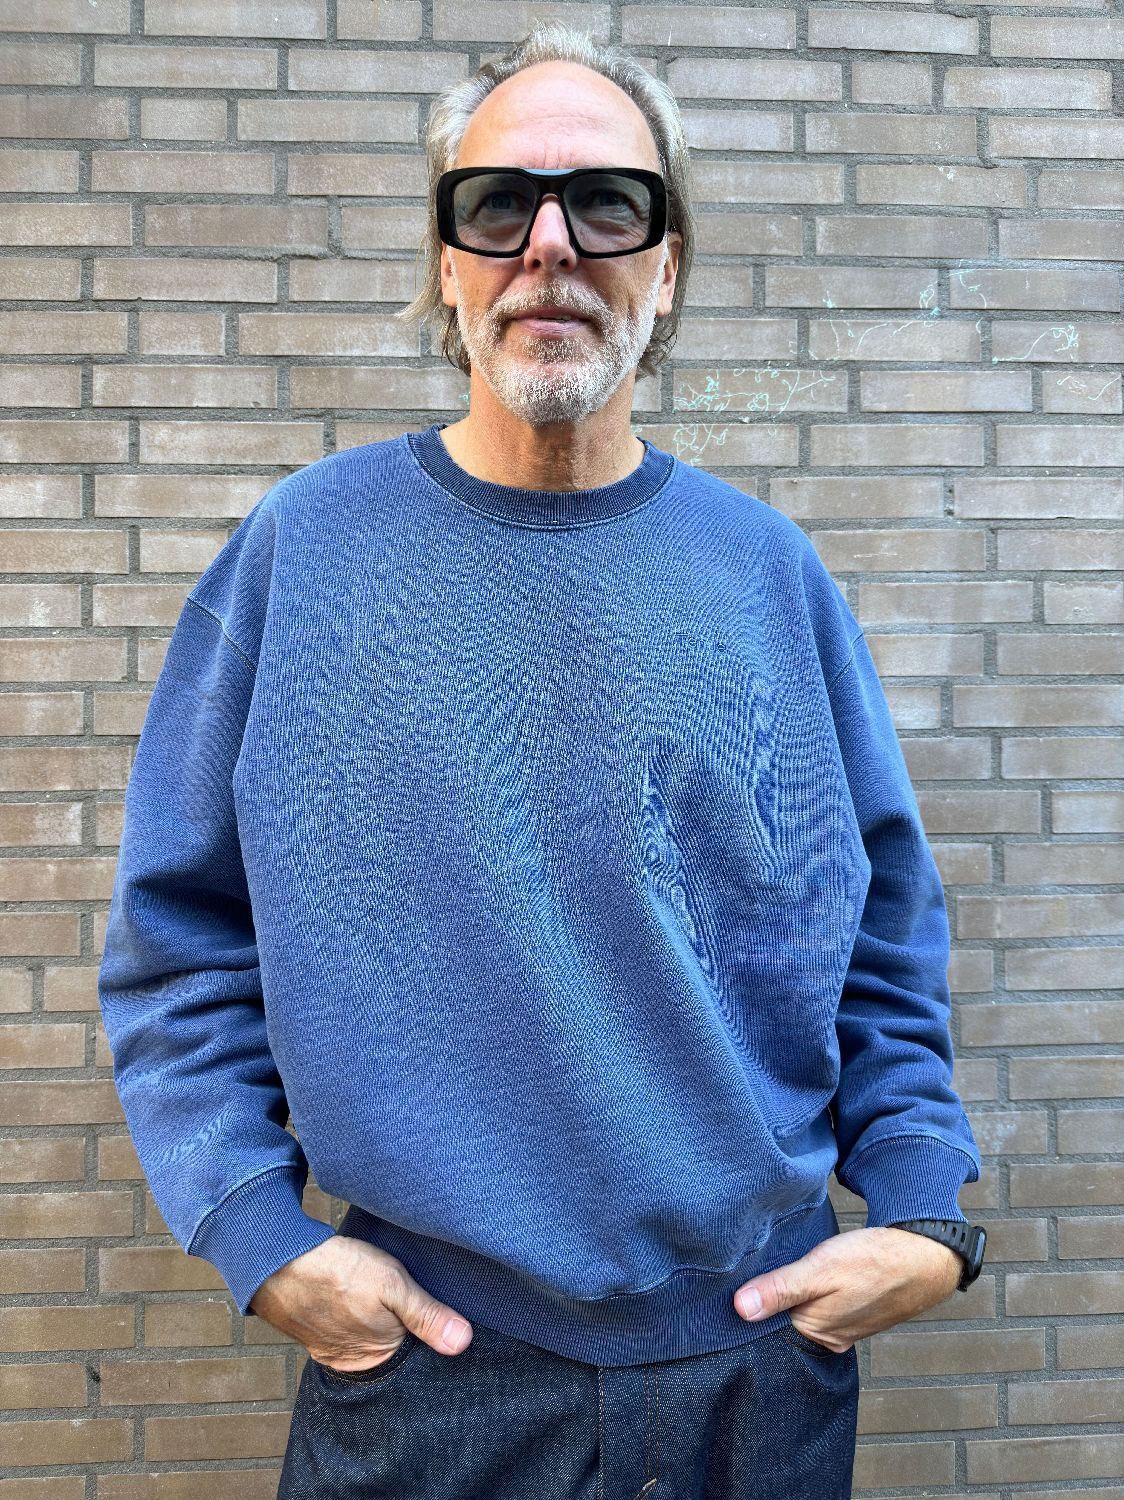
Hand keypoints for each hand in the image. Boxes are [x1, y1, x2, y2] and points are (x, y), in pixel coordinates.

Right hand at [249, 1235, 472, 1372]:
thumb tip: (463, 1342)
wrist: (276, 1258)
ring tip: (382, 1291)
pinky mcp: (317, 1331)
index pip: (417, 1353)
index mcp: (377, 1357)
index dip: (429, 1330)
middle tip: (406, 1294)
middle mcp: (354, 1361)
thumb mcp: (392, 1284)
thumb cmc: (336, 1270)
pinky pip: (347, 1327)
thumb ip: (427, 1314)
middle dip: (404, 1324)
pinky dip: (355, 1312)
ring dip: (379, 1316)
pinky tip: (357, 1292)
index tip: (438, 1308)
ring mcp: (333, 1347)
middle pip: (393, 1345)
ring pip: (370, 1334)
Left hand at [733, 1226, 963, 1353]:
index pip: (766, 1327)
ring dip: (793, 1293)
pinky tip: (811, 1276)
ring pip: (804, 1310)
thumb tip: (739, 1309)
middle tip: (752, 1270)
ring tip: (778, 1270)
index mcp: (816, 1332)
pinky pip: (823, 1305)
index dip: (750, 1305)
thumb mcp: (820, 1269)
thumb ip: (781, 1289)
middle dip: (770, 1300)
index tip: (731, 1286)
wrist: (925, 1256)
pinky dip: (814, 1291)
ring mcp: (844, 1326)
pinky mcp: (855, 1311)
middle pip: (785, 1320)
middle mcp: (828, 1337)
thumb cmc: (874, 1261)